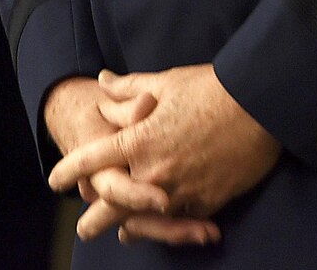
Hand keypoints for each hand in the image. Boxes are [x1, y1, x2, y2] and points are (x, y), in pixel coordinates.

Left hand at [48, 64, 279, 244]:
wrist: (260, 106)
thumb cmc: (210, 89)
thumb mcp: (164, 82)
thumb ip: (128, 89)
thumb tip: (103, 83)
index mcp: (138, 140)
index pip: (92, 160)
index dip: (70, 171)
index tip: (55, 180)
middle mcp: (153, 172)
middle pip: (113, 204)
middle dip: (95, 220)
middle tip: (84, 230)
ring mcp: (180, 192)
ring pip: (146, 221)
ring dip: (131, 228)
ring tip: (121, 234)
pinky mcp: (207, 203)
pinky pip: (179, 222)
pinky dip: (166, 226)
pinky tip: (160, 228)